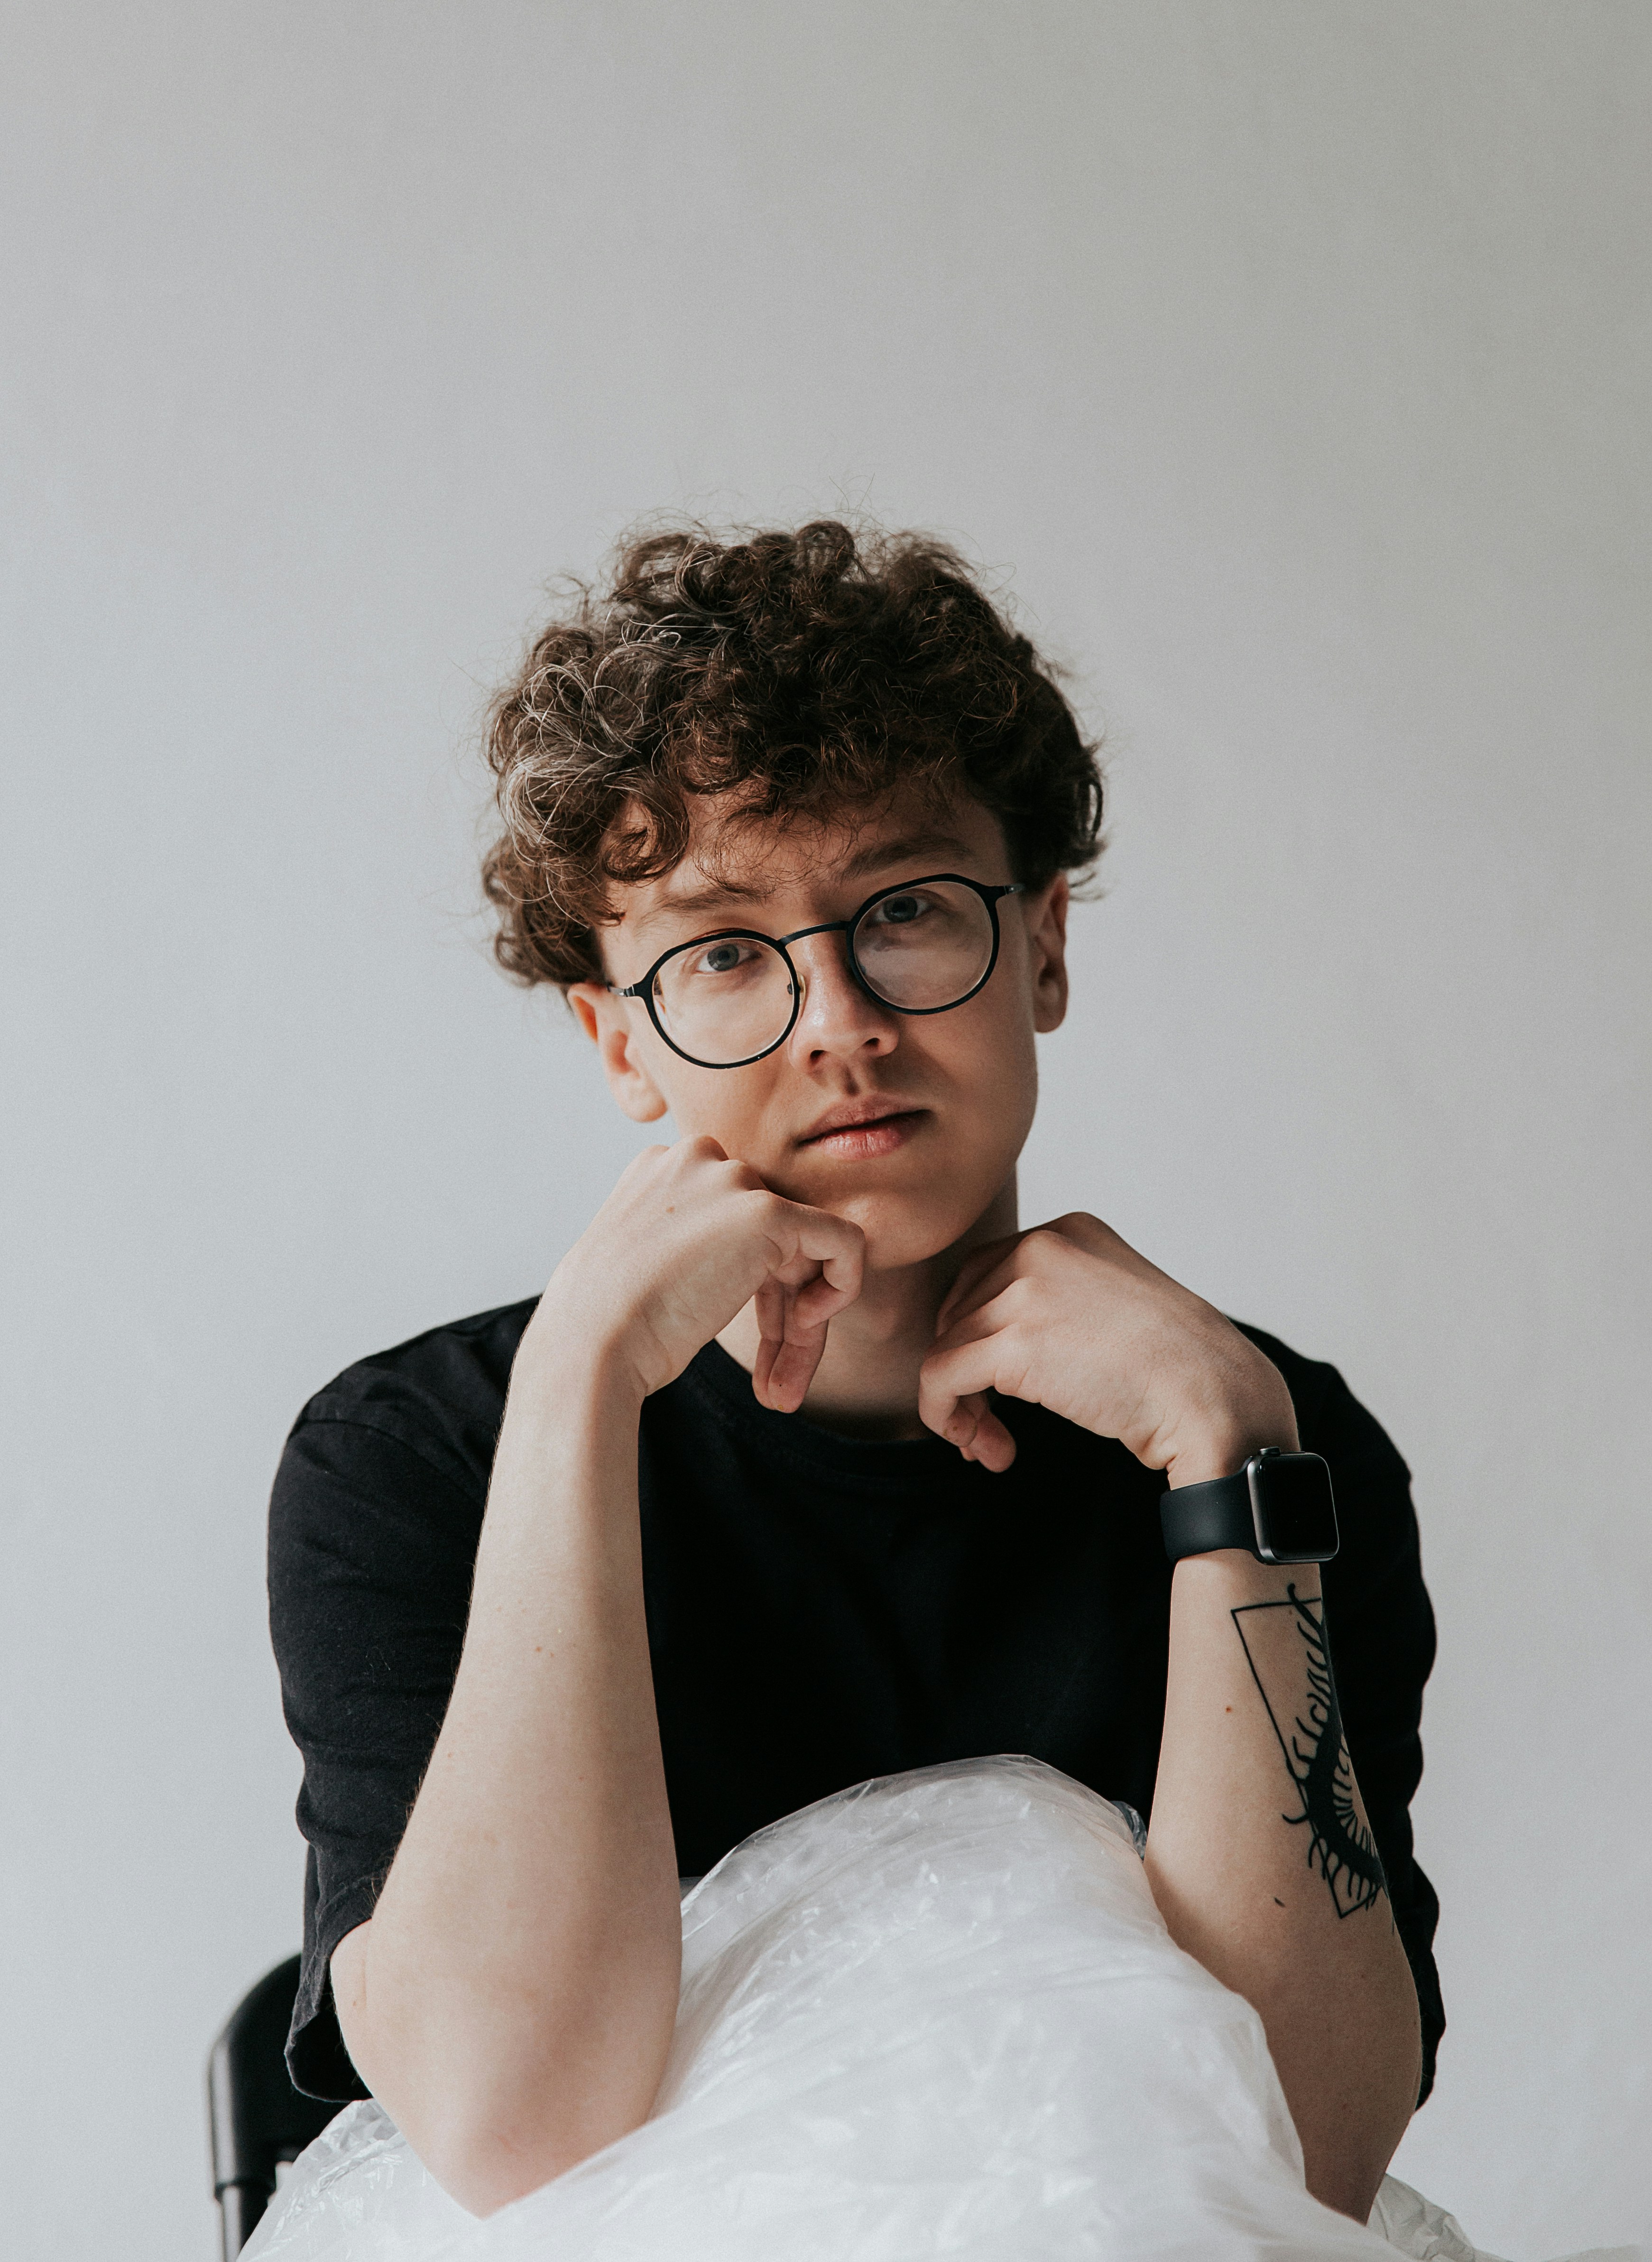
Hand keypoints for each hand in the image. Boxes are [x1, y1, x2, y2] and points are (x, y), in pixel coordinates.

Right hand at [531, 1136, 864, 1411]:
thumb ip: (689, 1248)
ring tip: (779, 1388)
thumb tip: (731, 1268)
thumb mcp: (642, 1267)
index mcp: (662, 1170)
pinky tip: (809, 1328)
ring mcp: (732, 1181)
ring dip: (800, 1322)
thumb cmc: (603, 1324)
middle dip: (779, 1309)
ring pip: (805, 1246)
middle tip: (772, 1380)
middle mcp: (697, 1160)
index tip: (743, 1344)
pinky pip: (844, 1240)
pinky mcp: (768, 1212)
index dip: (750, 1287)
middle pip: (771, 1236)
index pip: (733, 1221)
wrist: (590, 1340)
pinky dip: (843, 1285)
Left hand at [919, 1213, 1297, 1481]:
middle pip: (960, 1310)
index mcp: (1070, 1232)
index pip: (985, 1275)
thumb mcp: (1114, 1307)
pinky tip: (988, 1450)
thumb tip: (995, 1348)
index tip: (997, 1389)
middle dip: (964, 1372)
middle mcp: (1043, 1247)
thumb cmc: (1177, 1369)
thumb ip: (1059, 1305)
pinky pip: (941, 1377)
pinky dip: (946, 1417)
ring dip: (961, 1407)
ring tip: (991, 1448)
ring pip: (947, 1347)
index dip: (977, 1336)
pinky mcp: (1014, 1341)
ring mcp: (1026, 1289)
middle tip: (988, 1426)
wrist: (1215, 1397)